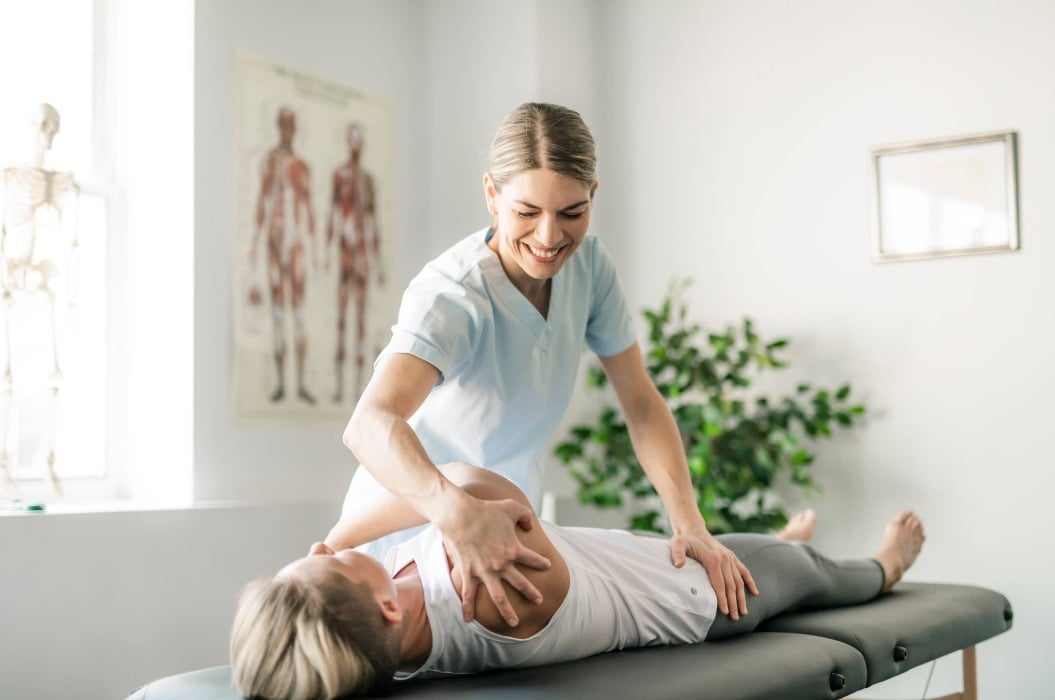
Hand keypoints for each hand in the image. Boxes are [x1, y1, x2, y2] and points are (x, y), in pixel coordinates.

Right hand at [440, 496, 550, 626]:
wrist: (461, 515)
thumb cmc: (486, 510)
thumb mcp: (512, 507)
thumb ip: (525, 515)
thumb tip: (530, 525)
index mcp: (514, 549)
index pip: (533, 559)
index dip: (541, 563)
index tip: (547, 566)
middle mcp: (502, 564)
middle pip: (521, 584)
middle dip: (531, 593)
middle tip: (539, 600)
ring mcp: (485, 571)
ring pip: (499, 597)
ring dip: (507, 611)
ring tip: (514, 622)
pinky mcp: (469, 573)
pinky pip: (469, 594)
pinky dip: (468, 608)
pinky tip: (469, 620)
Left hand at [670, 526, 758, 620]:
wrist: (693, 530)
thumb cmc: (684, 540)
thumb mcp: (677, 544)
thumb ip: (677, 554)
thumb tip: (678, 565)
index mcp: (713, 558)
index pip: (719, 583)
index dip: (722, 598)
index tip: (725, 612)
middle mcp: (724, 558)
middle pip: (731, 585)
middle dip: (733, 603)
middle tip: (735, 618)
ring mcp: (730, 558)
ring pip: (739, 581)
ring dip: (742, 597)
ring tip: (743, 612)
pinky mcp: (732, 557)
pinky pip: (744, 571)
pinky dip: (750, 582)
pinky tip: (755, 593)